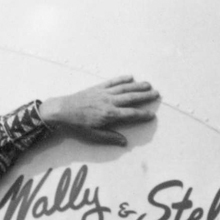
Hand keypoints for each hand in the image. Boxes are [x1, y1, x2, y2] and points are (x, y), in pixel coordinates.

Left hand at [39, 76, 159, 145]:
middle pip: (131, 98)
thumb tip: (125, 143)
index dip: (143, 115)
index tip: (152, 115)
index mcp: (109, 114)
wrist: (62, 110)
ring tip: (148, 84)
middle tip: (157, 94)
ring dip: (137, 86)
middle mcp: (109, 101)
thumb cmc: (77, 124)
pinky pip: (112, 82)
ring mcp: (104, 93)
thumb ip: (110, 137)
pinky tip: (130, 77)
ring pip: (124, 88)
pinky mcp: (98, 87)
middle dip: (145, 96)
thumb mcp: (93, 135)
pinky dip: (122, 79)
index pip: (131, 114)